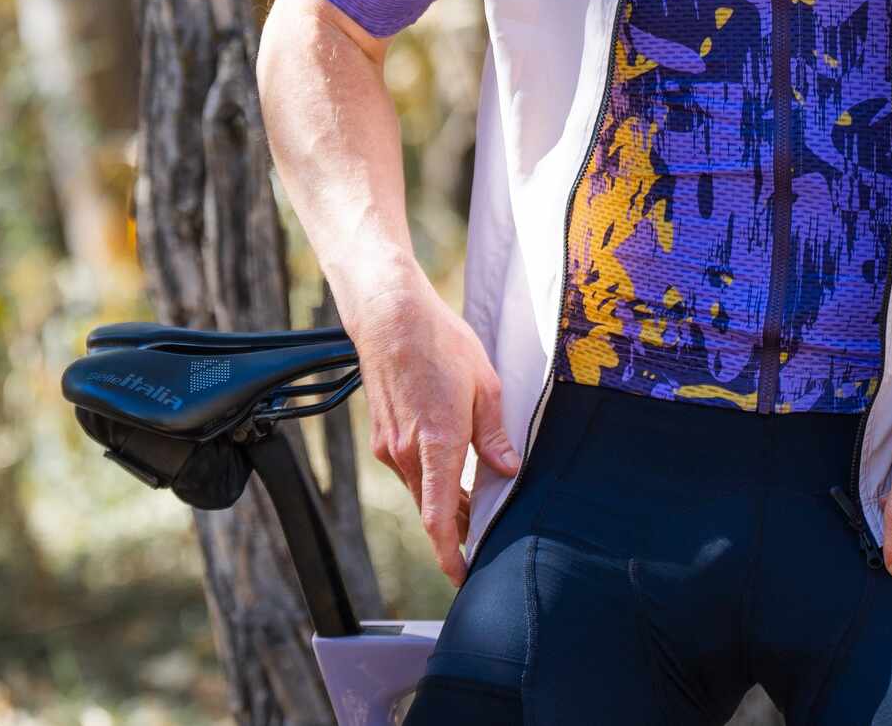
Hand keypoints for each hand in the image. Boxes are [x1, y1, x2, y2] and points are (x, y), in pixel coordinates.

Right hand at [338, 265, 520, 587]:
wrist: (390, 316)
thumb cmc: (441, 343)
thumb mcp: (484, 384)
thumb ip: (495, 434)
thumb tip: (509, 471)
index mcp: (437, 443)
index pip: (439, 520)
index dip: (451, 556)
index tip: (463, 575)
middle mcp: (407, 452)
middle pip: (431, 512)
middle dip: (457, 531)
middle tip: (484, 537)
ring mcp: (389, 446)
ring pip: (419, 492)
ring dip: (444, 504)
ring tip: (474, 505)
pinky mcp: (382, 436)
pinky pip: (408, 471)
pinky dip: (429, 480)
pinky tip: (449, 469)